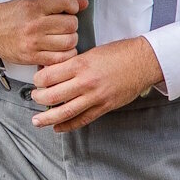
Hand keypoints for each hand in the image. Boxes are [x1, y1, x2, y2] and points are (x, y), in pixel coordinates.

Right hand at [0, 0, 82, 68]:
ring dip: (70, 40)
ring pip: (69, 42)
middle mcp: (34, 25)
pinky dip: (65, 54)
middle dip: (72, 24)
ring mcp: (33, 43)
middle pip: (70, 24)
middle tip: (65, 24)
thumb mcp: (30, 2)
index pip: (65, 2)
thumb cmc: (8, 16)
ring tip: (62, 37)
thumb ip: (56, 2)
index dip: (73, 5)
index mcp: (34, 7)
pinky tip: (59, 49)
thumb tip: (82, 3)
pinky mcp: (32, 58)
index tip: (70, 8)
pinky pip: (60, 59)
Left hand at [29, 37, 164, 130]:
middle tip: (35, 97)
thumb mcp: (92, 52)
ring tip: (37, 121)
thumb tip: (53, 72)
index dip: (37, 80)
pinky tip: (58, 127)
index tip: (36, 80)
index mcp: (81, 64)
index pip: (49, 76)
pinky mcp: (104, 107)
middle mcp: (86, 82)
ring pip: (65, 112)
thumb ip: (73, 63)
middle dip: (39, 98)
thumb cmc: (119, 53)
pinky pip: (82, 120)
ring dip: (48, 118)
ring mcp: (95, 97)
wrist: (144, 61)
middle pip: (52, 96)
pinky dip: (68, 126)